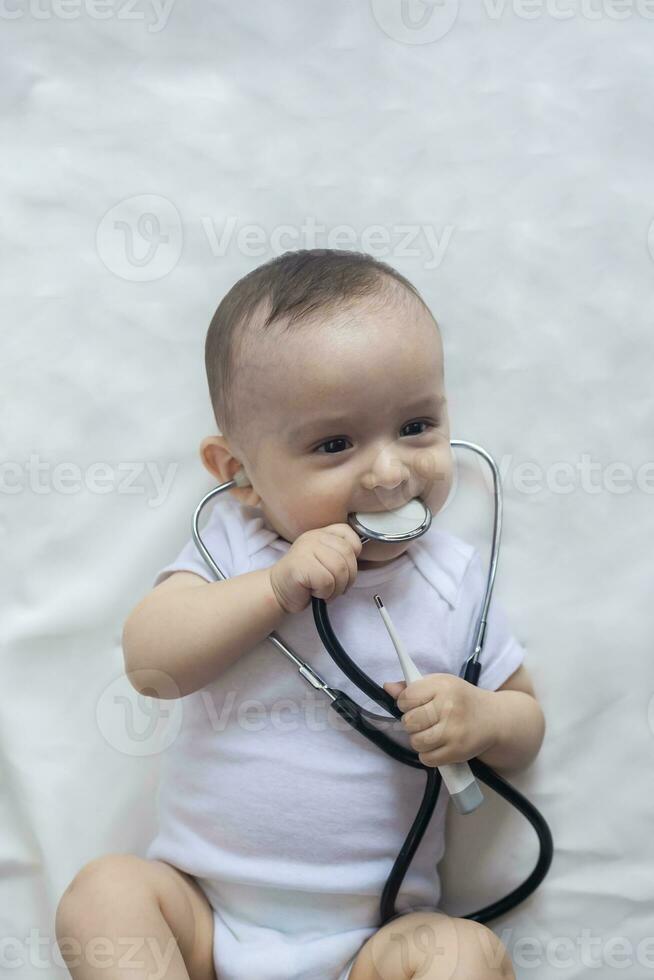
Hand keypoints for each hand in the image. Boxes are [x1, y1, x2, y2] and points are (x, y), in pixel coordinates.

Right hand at [269, 524, 362, 614]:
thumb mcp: (325, 561)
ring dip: (337, 588)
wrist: (277, 591)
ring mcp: (305, 549)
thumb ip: (340, 555)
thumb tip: (358, 561)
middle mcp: (313, 537)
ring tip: (325, 592)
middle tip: (337, 587)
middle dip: (348, 577)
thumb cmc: (305, 580)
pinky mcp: (299, 566)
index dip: (354, 553)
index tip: (344, 568)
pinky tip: (314, 593)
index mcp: (322, 534)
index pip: (349, 533)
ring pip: (339, 569)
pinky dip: (325, 593)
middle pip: (348, 554)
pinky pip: (327, 581)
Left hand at [383, 673, 499, 766]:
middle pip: (409, 722)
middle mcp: (449, 707)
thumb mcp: (440, 685)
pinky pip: (427, 758)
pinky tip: (438, 745)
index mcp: (442, 685)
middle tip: (424, 721)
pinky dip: (428, 754)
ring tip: (430, 733)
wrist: (494, 718)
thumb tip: (387, 688)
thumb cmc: (461, 700)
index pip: (406, 698)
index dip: (405, 704)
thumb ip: (412, 687)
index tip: (415, 705)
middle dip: (412, 723)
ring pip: (416, 741)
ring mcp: (454, 730)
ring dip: (419, 739)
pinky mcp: (457, 751)